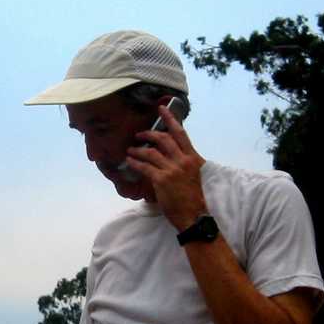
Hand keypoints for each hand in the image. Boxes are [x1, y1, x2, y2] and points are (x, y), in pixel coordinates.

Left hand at [125, 102, 207, 230]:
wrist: (194, 215)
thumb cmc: (193, 197)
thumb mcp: (193, 174)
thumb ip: (183, 162)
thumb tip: (169, 154)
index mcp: (193, 158)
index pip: (181, 133)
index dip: (170, 119)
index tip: (161, 108)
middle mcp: (183, 160)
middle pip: (163, 139)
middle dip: (149, 134)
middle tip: (139, 135)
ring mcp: (172, 170)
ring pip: (151, 153)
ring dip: (138, 149)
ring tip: (130, 150)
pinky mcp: (162, 180)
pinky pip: (144, 167)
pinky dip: (135, 162)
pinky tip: (129, 161)